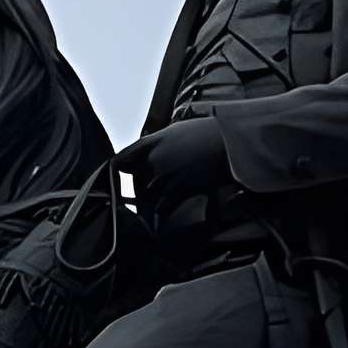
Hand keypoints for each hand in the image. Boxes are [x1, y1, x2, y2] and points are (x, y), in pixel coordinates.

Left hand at [116, 117, 232, 226]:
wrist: (231, 142)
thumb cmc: (209, 134)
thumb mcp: (179, 131)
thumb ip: (161, 142)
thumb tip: (153, 153)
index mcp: (152, 142)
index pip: (122, 159)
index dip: (116, 173)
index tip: (116, 181)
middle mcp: (155, 158)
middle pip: (133, 182)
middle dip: (136, 193)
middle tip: (140, 200)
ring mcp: (166, 175)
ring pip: (146, 198)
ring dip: (149, 207)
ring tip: (153, 212)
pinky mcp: (179, 189)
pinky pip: (161, 208)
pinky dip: (162, 214)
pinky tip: (165, 216)